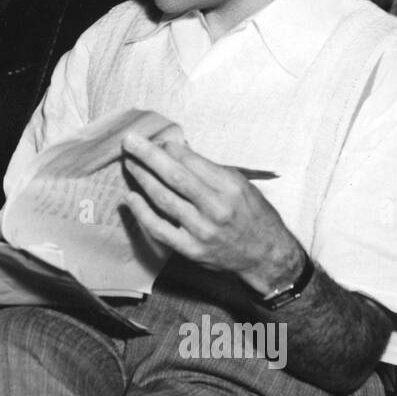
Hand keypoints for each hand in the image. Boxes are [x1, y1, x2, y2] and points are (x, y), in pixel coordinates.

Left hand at [120, 127, 304, 295]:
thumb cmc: (253, 215)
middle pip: (175, 176)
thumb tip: (176, 149)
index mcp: (230, 187)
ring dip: (142, 179)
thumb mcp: (240, 185)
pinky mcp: (192, 250)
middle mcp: (216, 208)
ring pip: (164, 199)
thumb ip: (209, 170)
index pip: (191, 161)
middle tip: (130, 141)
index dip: (169, 148)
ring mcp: (203, 231)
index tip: (155, 140)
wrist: (266, 255)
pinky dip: (142, 212)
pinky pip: (160, 229)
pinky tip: (131, 198)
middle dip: (149, 155)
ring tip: (129, 164)